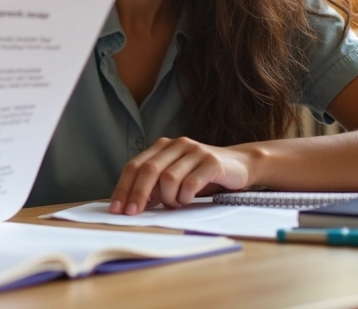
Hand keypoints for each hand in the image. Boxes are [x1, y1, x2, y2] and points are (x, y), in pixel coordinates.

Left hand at [109, 137, 253, 214]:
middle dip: (137, 194)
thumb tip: (132, 204)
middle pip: (148, 169)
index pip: (134, 165)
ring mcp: (195, 151)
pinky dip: (184, 197)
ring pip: (168, 177)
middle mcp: (176, 144)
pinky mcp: (212, 161)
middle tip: (133, 214)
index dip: (123, 187)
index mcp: (162, 146)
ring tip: (174, 204)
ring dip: (167, 198)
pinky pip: (190, 183)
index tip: (116, 209)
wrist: (241, 165)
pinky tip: (187, 201)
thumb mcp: (175, 178)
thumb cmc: (202, 175)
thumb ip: (155, 186)